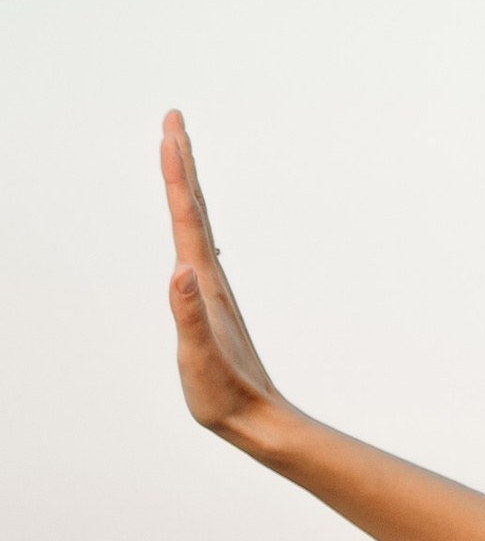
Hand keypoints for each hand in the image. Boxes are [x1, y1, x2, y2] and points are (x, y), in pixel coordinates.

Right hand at [162, 111, 288, 438]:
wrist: (258, 421)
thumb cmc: (226, 396)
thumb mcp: (201, 359)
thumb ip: (191, 316)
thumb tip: (181, 271)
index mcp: (204, 285)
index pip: (187, 218)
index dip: (177, 175)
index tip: (170, 133)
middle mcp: (210, 279)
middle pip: (194, 209)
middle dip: (182, 162)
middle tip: (173, 119)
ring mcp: (212, 289)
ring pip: (197, 224)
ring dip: (186, 185)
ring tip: (177, 153)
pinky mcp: (212, 304)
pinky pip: (197, 247)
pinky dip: (189, 220)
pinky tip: (189, 219)